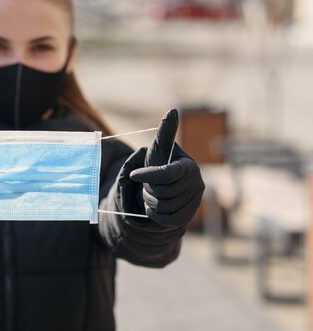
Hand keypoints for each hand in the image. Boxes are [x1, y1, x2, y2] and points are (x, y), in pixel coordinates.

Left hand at [119, 109, 204, 226]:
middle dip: (148, 188)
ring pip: (162, 206)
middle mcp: (196, 182)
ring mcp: (194, 201)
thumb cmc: (158, 165)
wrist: (162, 190)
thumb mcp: (157, 151)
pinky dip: (155, 214)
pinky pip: (165, 219)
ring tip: (153, 193)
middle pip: (161, 192)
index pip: (167, 173)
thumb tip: (173, 111)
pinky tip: (156, 206)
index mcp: (188, 165)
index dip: (149, 175)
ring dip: (150, 201)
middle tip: (149, 184)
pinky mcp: (188, 215)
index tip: (133, 175)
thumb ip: (165, 133)